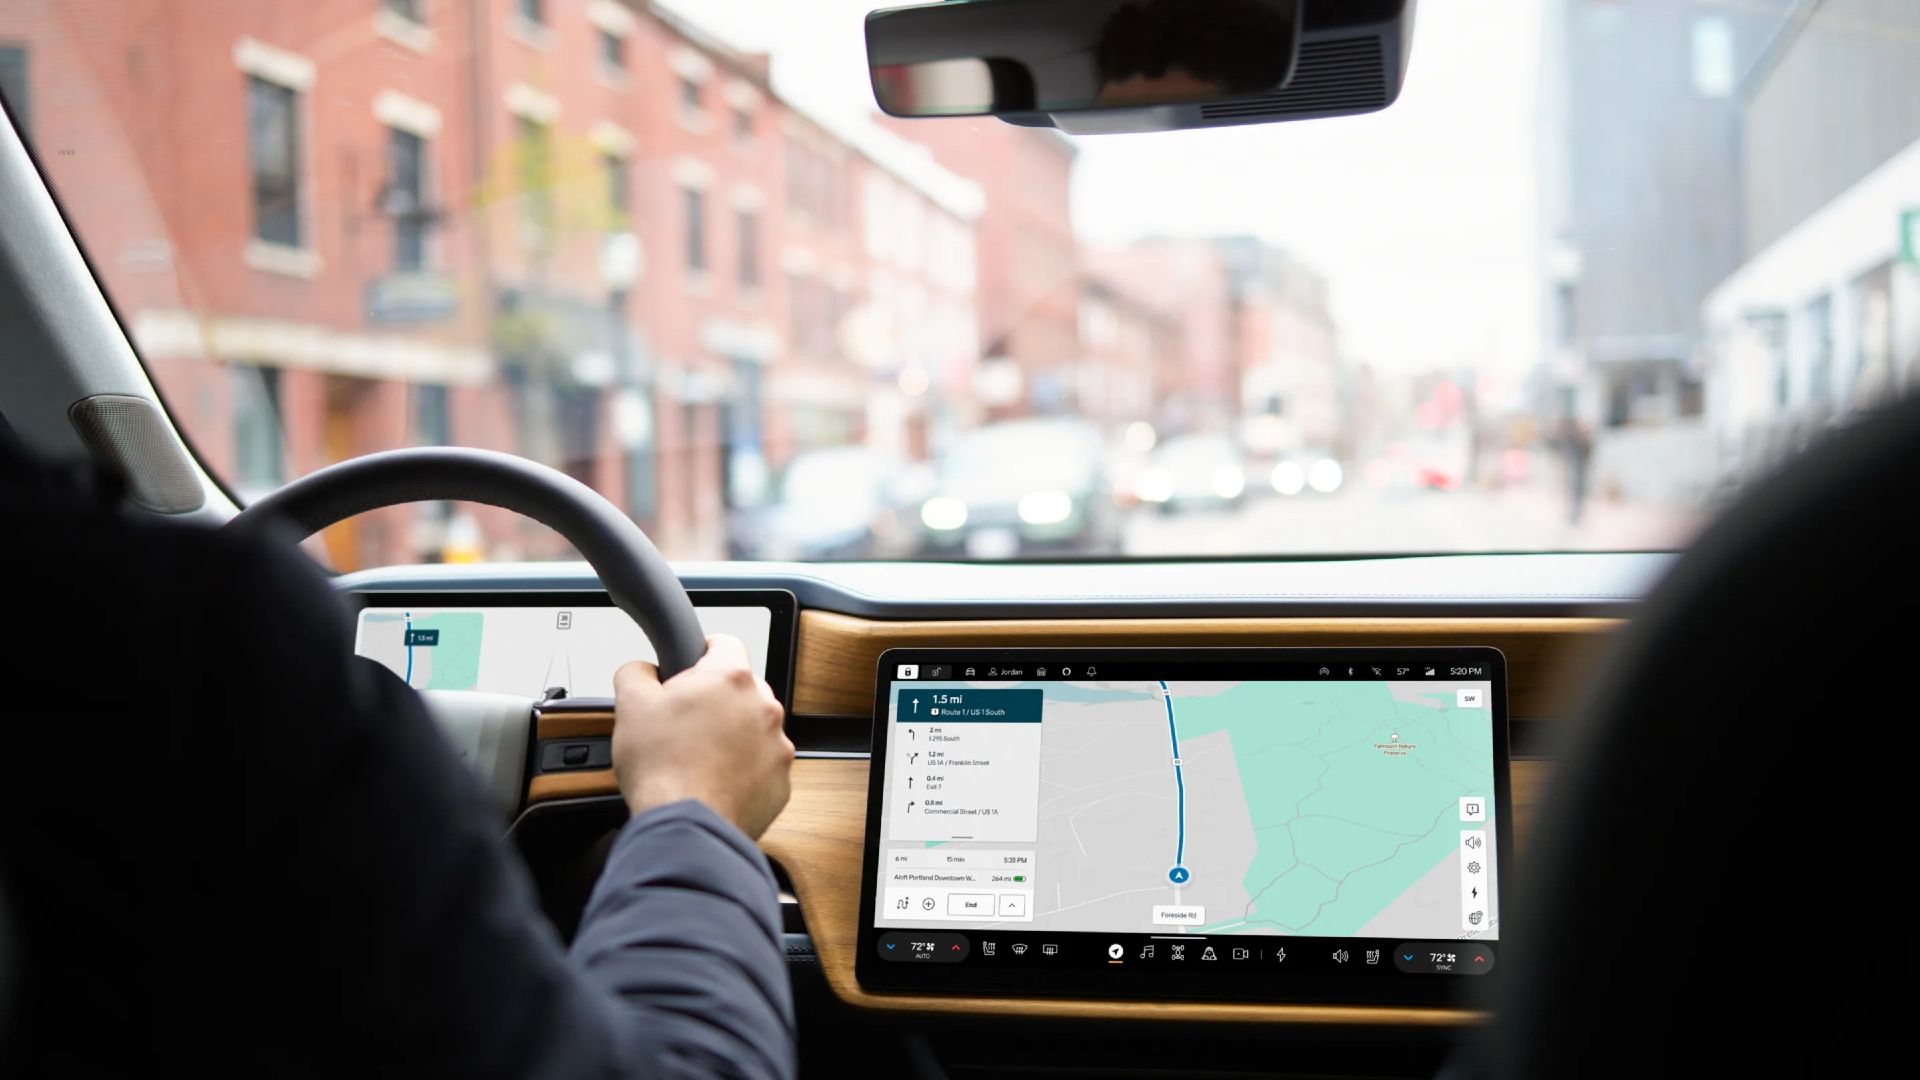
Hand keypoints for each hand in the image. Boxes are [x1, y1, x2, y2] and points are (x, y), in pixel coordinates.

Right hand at [611, 634, 793, 838]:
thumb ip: (636, 673)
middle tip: (685, 722)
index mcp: (731, 679)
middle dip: (715, 700)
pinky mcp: (780, 782)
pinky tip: (713, 781)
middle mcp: (764, 707)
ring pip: (754, 729)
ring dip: (731, 736)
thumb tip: (642, 670)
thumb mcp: (630, 706)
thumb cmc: (662, 769)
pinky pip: (761, 766)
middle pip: (741, 689)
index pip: (724, 642)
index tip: (691, 666)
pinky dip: (742, 771)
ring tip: (697, 757)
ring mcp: (777, 746)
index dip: (702, 652)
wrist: (686, 828)